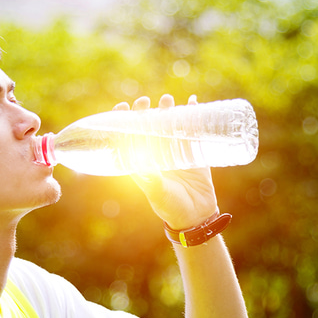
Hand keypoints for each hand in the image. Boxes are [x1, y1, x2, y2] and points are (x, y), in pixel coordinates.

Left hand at [113, 94, 218, 229]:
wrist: (196, 217)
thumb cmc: (171, 208)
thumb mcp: (157, 193)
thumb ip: (150, 180)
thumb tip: (140, 164)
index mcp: (142, 162)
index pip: (128, 136)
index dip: (123, 121)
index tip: (121, 107)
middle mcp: (156, 154)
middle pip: (147, 126)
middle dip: (145, 111)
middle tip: (145, 101)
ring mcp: (175, 152)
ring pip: (169, 124)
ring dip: (167, 109)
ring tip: (167, 99)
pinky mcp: (194, 153)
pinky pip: (194, 130)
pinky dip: (195, 115)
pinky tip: (194, 101)